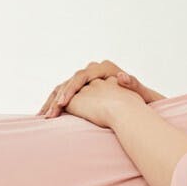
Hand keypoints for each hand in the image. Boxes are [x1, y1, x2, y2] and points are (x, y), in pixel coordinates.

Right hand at [39, 60, 159, 118]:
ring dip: (53, 103)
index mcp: (105, 68)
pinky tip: (49, 116)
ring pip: (64, 89)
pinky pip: (65, 96)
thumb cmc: (141, 102)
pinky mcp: (83, 91)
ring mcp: (87, 81)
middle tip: (50, 114)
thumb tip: (121, 76)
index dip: (70, 89)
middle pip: (70, 82)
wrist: (138, 108)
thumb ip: (133, 84)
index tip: (64, 104)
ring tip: (45, 117)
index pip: (81, 76)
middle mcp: (93, 71)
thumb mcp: (141, 94)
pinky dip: (56, 105)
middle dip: (58, 98)